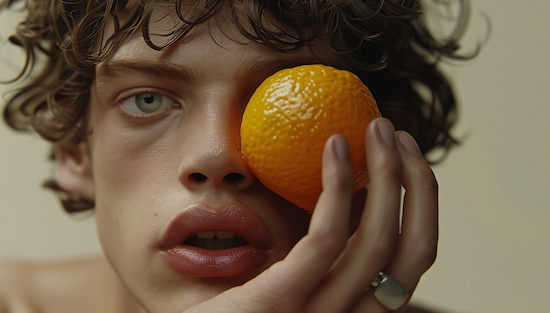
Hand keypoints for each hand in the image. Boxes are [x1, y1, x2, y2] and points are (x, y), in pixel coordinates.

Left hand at [184, 118, 437, 312]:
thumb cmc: (230, 306)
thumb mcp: (286, 281)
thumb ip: (316, 257)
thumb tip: (340, 193)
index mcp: (354, 308)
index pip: (412, 258)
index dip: (422, 203)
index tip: (407, 157)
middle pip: (411, 250)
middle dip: (417, 182)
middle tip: (395, 132)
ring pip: (377, 240)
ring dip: (387, 173)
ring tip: (375, 126)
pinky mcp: (281, 301)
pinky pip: (325, 238)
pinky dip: (337, 186)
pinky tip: (332, 146)